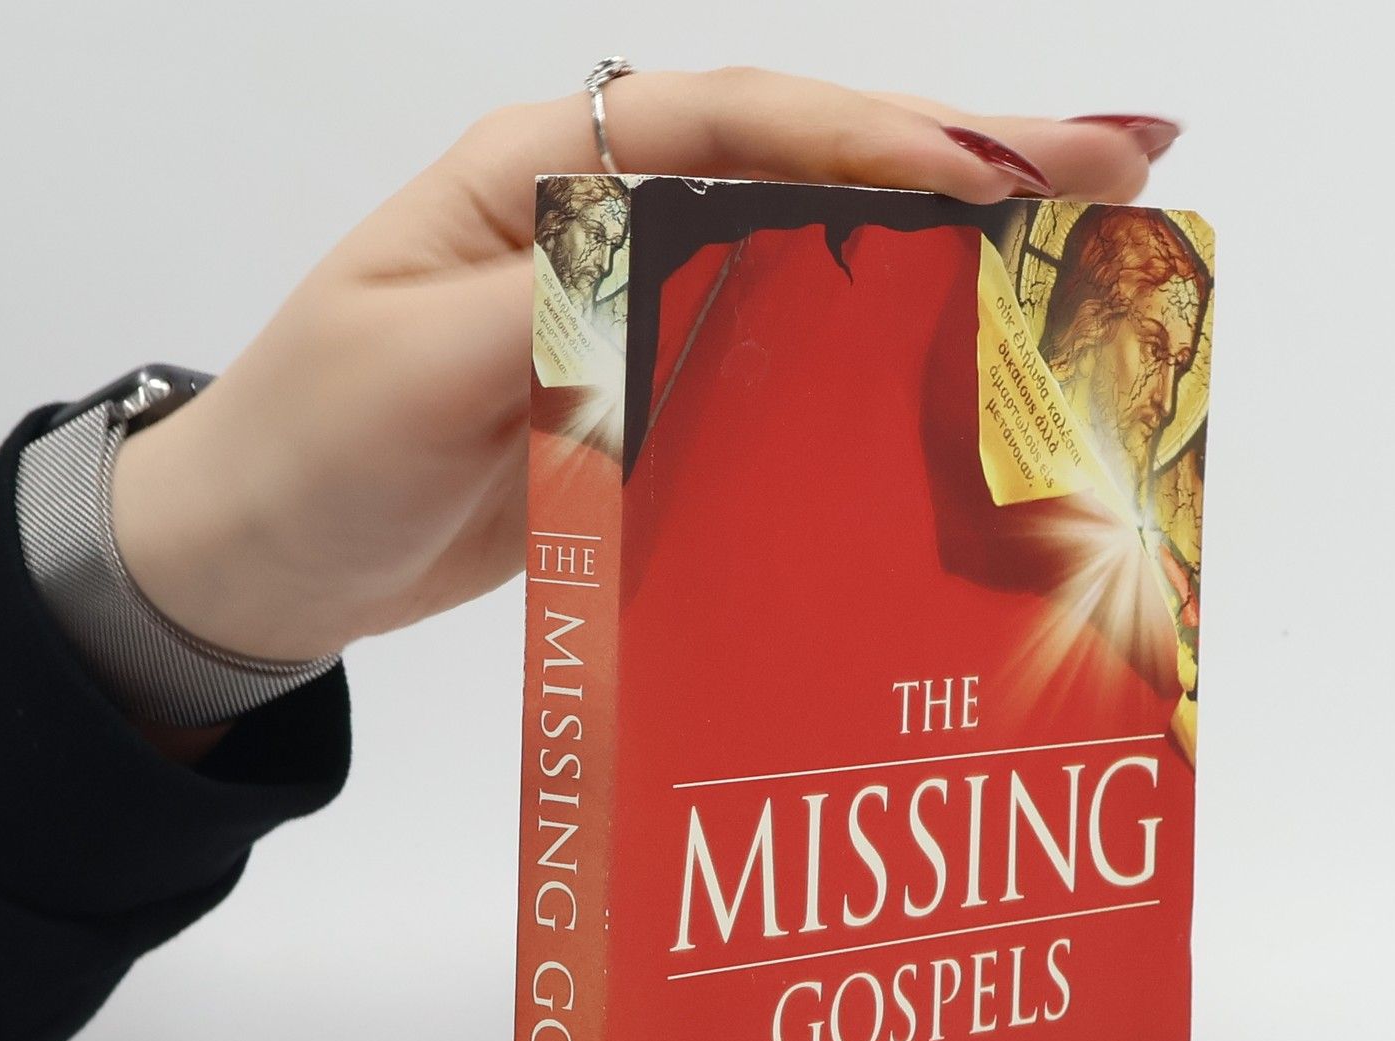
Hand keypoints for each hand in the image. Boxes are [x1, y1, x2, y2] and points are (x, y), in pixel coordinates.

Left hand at [111, 71, 1177, 663]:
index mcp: (545, 175)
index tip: (990, 166)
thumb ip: (555, 309)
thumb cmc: (311, 447)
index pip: (732, 128)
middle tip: (1127, 165)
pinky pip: (791, 370)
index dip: (868, 137)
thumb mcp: (413, 370)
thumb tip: (698, 275)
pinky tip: (974, 369)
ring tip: (1096, 250)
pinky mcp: (662, 407)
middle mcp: (614, 228)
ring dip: (953, 255)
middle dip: (967, 163)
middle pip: (813, 174)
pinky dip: (885, 362)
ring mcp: (649, 320)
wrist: (267, 559)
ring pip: (821, 265)